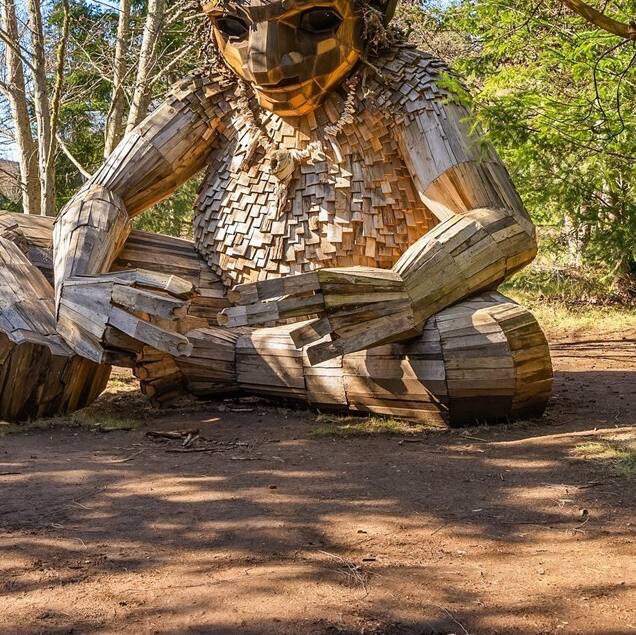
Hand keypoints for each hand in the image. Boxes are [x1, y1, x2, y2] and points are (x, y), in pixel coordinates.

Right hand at [56, 270, 194, 361]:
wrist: (63, 296)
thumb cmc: (107, 287)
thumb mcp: (127, 278)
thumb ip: (159, 283)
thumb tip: (193, 292)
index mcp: (114, 285)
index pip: (141, 294)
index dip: (162, 301)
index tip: (184, 310)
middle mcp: (102, 305)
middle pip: (134, 324)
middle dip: (162, 338)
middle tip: (187, 347)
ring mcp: (91, 325)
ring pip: (122, 342)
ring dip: (140, 347)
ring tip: (155, 347)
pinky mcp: (81, 343)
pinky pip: (107, 356)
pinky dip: (124, 359)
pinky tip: (136, 358)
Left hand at [220, 266, 416, 363]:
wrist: (415, 291)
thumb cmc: (373, 287)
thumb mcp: (341, 282)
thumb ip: (314, 291)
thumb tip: (283, 299)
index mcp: (325, 279)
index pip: (282, 286)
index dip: (255, 291)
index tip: (230, 296)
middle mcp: (328, 297)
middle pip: (280, 307)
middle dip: (248, 314)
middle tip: (220, 319)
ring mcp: (342, 317)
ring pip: (302, 332)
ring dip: (294, 337)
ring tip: (297, 336)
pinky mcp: (359, 335)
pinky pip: (329, 348)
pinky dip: (318, 351)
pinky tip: (310, 355)